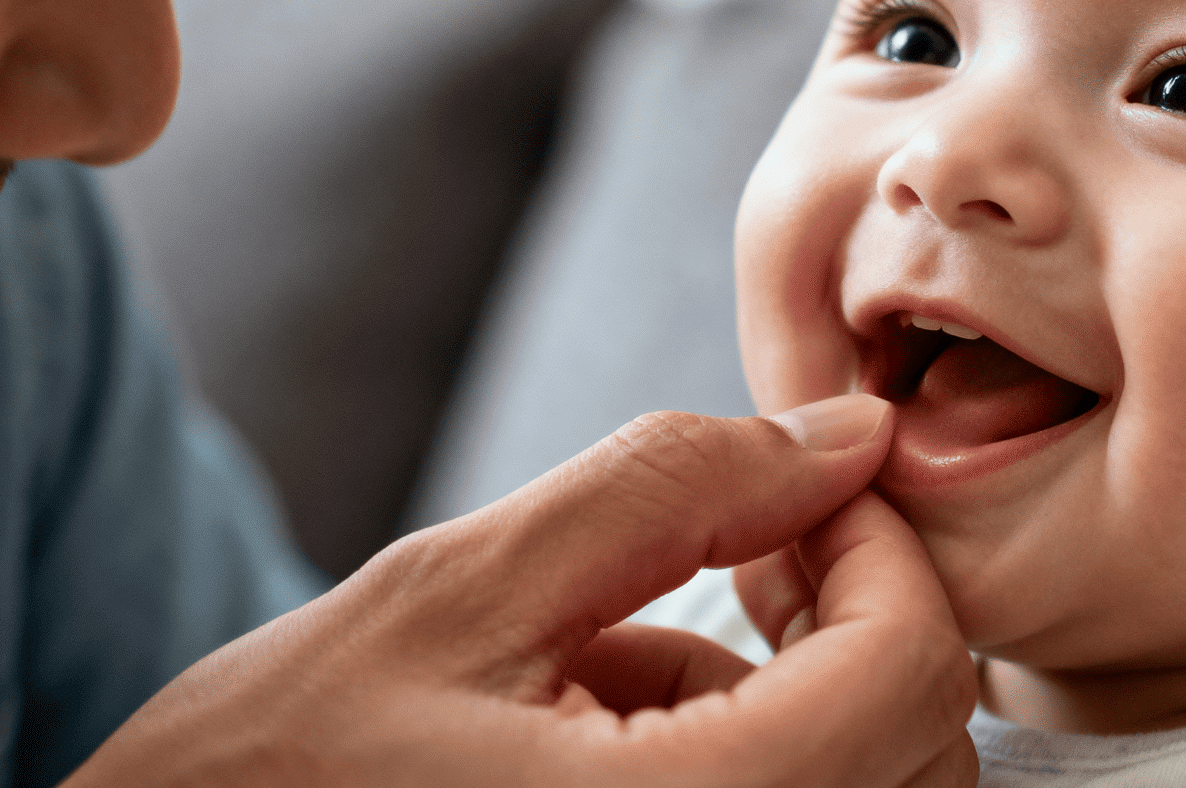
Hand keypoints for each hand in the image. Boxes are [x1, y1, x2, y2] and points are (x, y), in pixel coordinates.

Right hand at [63, 395, 978, 786]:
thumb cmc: (267, 779)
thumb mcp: (459, 596)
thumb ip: (674, 491)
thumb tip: (844, 433)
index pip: (909, 668)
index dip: (879, 547)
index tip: (796, 497)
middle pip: (918, 744)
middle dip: (845, 621)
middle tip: (724, 561)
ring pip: (864, 786)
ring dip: (784, 701)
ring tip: (607, 672)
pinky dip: (740, 760)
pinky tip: (599, 737)